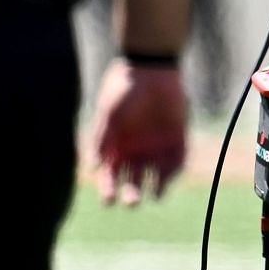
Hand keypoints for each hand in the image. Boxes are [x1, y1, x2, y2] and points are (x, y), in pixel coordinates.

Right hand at [89, 59, 187, 205]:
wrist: (151, 68)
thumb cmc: (123, 89)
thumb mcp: (108, 115)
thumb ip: (101, 140)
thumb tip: (92, 168)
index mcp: (116, 147)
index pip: (110, 176)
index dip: (108, 189)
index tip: (108, 200)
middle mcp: (136, 151)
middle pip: (133, 182)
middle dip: (131, 194)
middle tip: (132, 201)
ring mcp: (156, 146)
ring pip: (156, 176)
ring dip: (155, 188)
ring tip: (154, 194)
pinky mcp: (177, 139)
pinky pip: (176, 162)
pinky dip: (173, 171)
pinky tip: (168, 177)